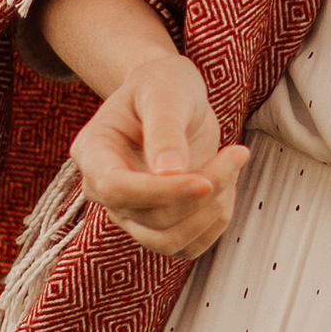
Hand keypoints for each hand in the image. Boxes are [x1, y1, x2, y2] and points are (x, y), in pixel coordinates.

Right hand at [70, 51, 246, 260]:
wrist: (170, 95)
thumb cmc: (162, 85)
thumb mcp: (165, 92)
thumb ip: (165, 129)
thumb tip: (170, 172)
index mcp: (94, 152)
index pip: (117, 189)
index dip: (160, 192)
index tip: (204, 182)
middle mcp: (106, 190)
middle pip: (151, 218)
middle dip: (202, 191)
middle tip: (236, 152)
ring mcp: (131, 213)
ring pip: (168, 241)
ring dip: (211, 212)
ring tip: (231, 165)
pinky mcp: (158, 225)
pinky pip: (188, 246)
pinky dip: (216, 221)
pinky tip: (226, 183)